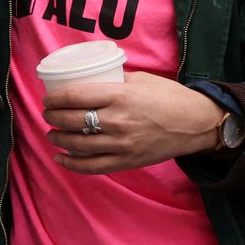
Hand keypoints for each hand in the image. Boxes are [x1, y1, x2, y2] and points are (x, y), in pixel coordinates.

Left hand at [41, 72, 226, 174]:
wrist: (196, 124)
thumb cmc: (169, 97)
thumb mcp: (141, 79)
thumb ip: (115, 80)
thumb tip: (91, 78)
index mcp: (120, 95)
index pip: (76, 97)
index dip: (55, 99)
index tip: (48, 99)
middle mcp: (118, 120)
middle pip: (73, 120)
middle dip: (54, 118)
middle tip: (48, 114)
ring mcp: (122, 144)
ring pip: (78, 144)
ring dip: (59, 139)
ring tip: (52, 134)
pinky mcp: (127, 161)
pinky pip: (92, 167)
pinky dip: (72, 164)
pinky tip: (61, 158)